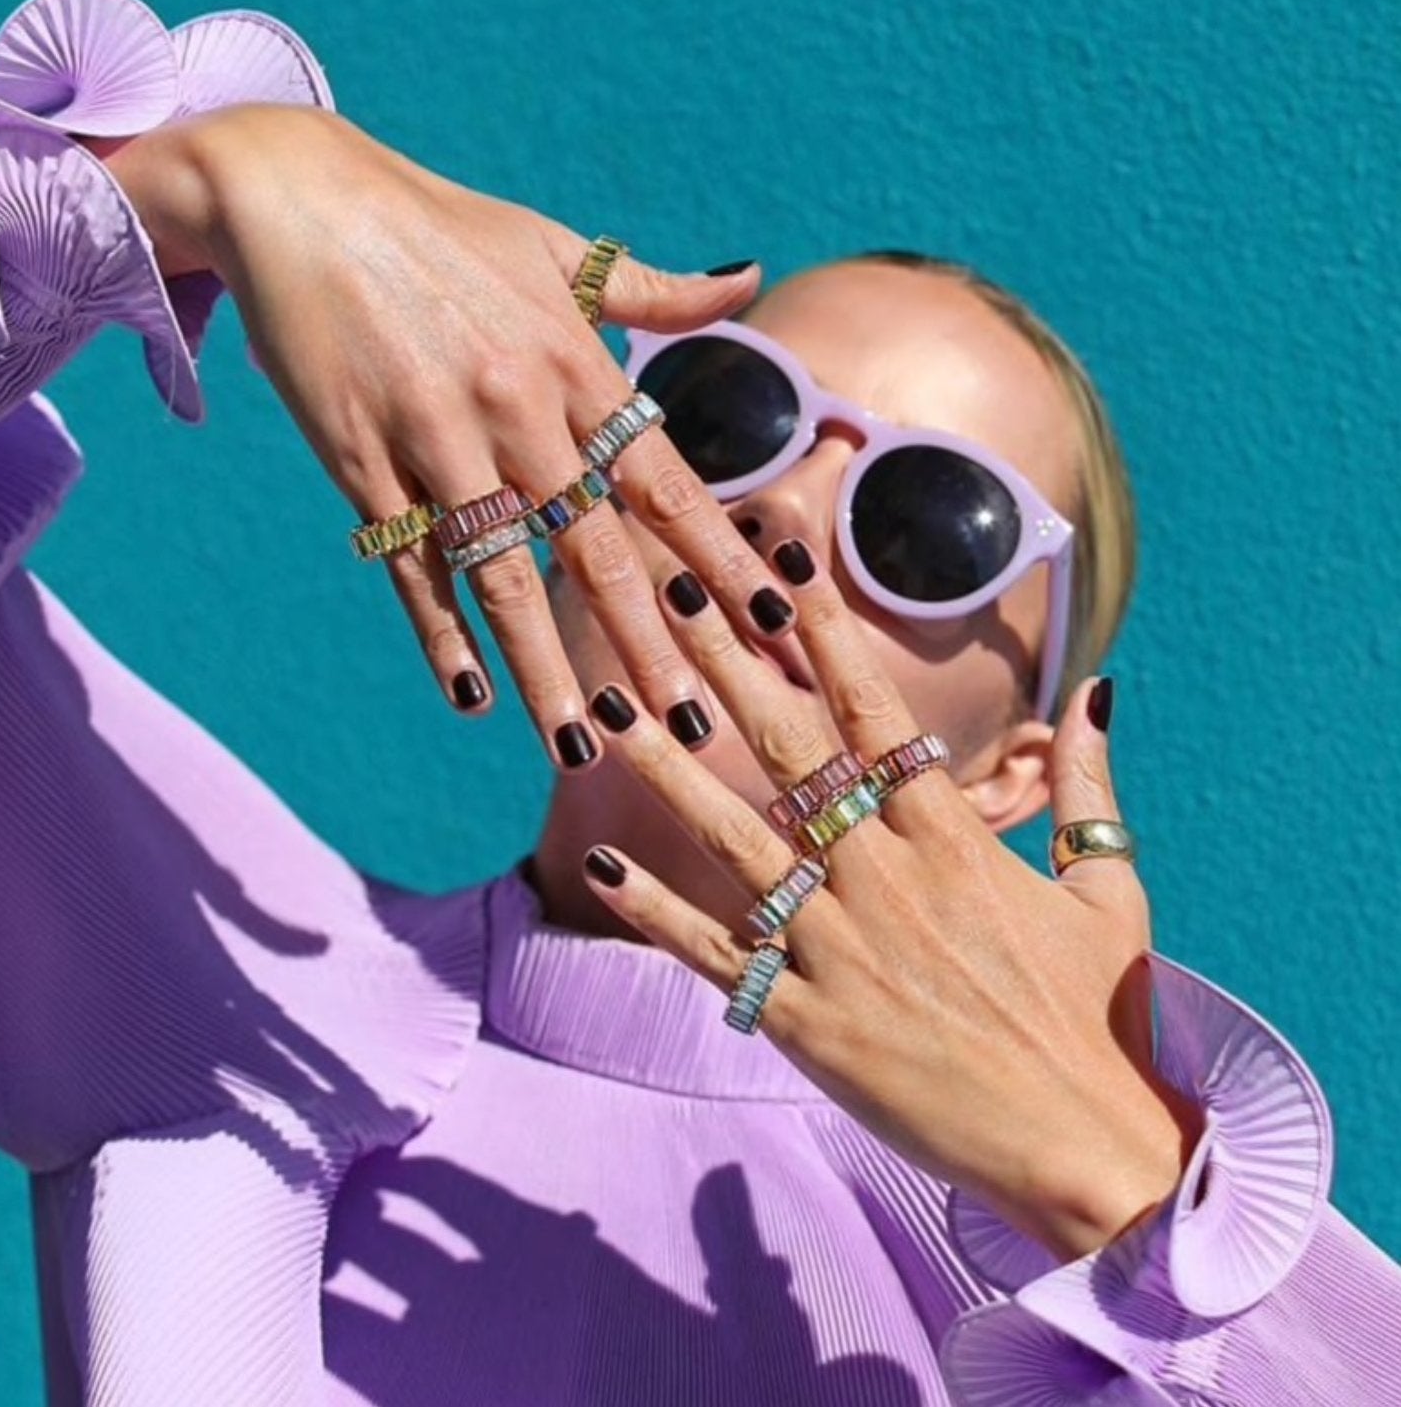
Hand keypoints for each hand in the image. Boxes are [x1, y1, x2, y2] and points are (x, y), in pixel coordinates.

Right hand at [102, 105, 794, 765]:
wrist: (297, 196)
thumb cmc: (439, 225)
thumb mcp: (553, 244)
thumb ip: (653, 286)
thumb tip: (751, 278)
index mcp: (575, 362)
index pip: (666, 482)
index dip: (720, 556)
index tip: (770, 619)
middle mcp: (518, 408)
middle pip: (597, 549)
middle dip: (648, 645)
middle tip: (692, 725)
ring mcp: (438, 438)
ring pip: (505, 576)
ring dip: (546, 670)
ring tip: (580, 749)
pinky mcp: (363, 461)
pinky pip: (410, 565)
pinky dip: (440, 633)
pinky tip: (469, 697)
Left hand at [581, 540, 1201, 1260]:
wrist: (1088, 1149)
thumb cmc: (1106, 1018)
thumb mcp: (1111, 890)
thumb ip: (1089, 786)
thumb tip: (1098, 689)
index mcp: (954, 838)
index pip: (874, 708)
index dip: (823, 627)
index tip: (779, 561)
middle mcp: (887, 877)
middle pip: (790, 746)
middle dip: (726, 659)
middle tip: (669, 586)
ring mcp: (842, 948)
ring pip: (735, 838)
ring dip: (666, 767)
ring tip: (610, 705)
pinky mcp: (809, 1022)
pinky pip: (717, 954)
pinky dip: (654, 910)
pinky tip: (599, 862)